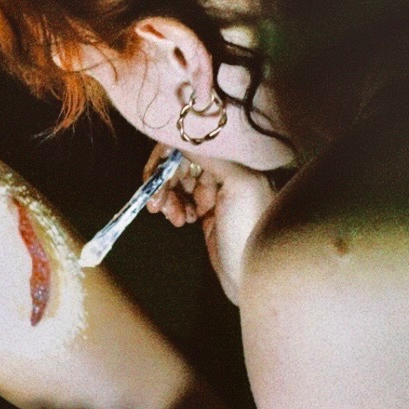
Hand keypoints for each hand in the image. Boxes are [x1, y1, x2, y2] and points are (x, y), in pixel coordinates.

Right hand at [144, 145, 276, 304]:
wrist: (254, 276)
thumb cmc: (252, 228)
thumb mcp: (239, 185)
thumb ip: (213, 156)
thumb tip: (185, 132)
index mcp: (241, 159)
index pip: (198, 142)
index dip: (173, 152)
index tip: (157, 169)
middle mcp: (230, 170)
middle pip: (185, 160)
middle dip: (165, 178)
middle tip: (155, 202)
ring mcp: (218, 191)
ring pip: (180, 180)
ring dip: (167, 195)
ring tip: (170, 217)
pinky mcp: (209, 211)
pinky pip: (183, 198)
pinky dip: (174, 206)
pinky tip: (180, 221)